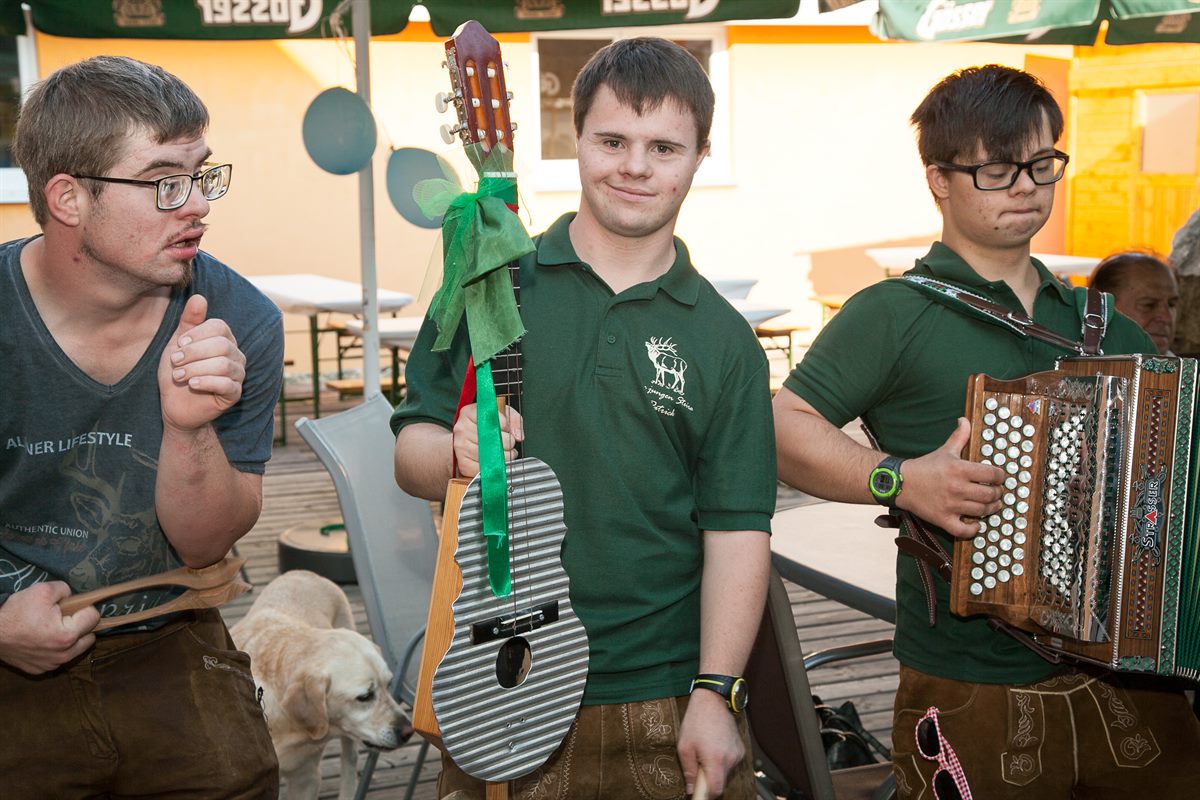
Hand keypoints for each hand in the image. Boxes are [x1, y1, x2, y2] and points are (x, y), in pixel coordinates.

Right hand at [0, 582, 99, 674]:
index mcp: (67, 636)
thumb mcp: (42, 591)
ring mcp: (52, 665)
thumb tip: (75, 598)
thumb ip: (65, 590)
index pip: (94, 617)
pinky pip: (58, 658)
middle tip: (64, 618)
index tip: (72, 606)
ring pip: (76, 650)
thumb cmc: (15, 613)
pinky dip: (56, 649)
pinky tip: (42, 640)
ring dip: (71, 639)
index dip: (84, 608)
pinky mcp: (40, 670)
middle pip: (89, 636)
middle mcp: (63, 655)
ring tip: (53, 628)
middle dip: (81, 625)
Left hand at [158, 294, 246, 433]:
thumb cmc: (178, 372)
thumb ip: (188, 322)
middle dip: (194, 352)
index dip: (198, 333)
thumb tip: (199, 297)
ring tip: (178, 376)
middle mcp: (236, 355)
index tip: (179, 343)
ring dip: (195, 368)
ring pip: (223, 364)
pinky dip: (206, 382)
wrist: (175, 406)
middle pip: (222, 345)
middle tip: (175, 361)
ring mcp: (238, 375)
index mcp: (224, 340)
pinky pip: (227, 384)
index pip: (219, 327)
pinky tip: (192, 384)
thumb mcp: (178, 345)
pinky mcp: (235, 394)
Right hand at [452, 403, 523, 477]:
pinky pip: (484, 469)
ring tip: (504, 453)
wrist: (466, 443)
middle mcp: (462, 429)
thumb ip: (513, 420)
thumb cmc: (485, 428)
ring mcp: (460, 447)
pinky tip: (495, 462)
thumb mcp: (501, 415)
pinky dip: (494, 468)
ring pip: (491, 456)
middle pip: (492, 438)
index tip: (507, 429)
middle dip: (508, 443)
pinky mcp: (463, 463)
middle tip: (508, 444)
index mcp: (469, 412)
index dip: (505, 425)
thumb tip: (518, 436)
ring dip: (504, 457)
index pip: (491, 417)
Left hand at [677, 689, 743, 797]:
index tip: (697, 791)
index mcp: (715, 759)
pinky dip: (722, 761)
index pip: (716, 790)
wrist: (712, 701)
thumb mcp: (684, 746)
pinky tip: (714, 747)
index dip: (705, 793)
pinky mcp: (741, 749)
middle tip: (697, 766)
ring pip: (726, 773)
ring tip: (705, 753)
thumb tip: (691, 789)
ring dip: (715, 769)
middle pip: (721, 782)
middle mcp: (730, 758)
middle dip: (709, 780)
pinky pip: (731, 763)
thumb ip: (688, 770)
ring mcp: (738, 754)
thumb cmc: (696, 721)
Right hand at [896, 417, 1004, 537]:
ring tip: (991, 506)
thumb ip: (959, 436)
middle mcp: (957, 488)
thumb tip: (964, 419)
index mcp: (960, 469)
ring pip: (981, 511)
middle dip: (998, 493)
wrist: (901, 482)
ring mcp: (951, 505)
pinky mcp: (943, 519)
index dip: (1001, 476)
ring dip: (991, 509)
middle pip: (990, 494)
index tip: (1000, 477)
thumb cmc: (925, 466)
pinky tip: (975, 524)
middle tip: (997, 492)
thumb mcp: (944, 450)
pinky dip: (973, 529)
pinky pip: (964, 530)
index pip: (992, 474)